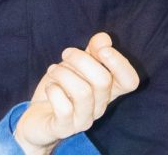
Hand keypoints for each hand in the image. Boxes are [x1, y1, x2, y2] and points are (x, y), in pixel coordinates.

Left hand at [12, 33, 139, 154]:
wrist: (38, 119)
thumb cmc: (61, 88)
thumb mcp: (75, 65)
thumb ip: (92, 52)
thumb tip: (104, 38)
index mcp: (107, 90)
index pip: (130, 81)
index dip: (120, 63)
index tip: (101, 49)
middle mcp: (100, 106)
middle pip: (103, 81)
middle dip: (81, 59)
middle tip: (65, 54)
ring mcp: (84, 120)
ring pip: (83, 92)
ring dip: (63, 73)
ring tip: (53, 70)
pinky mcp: (64, 128)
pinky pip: (64, 108)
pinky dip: (54, 91)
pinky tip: (50, 87)